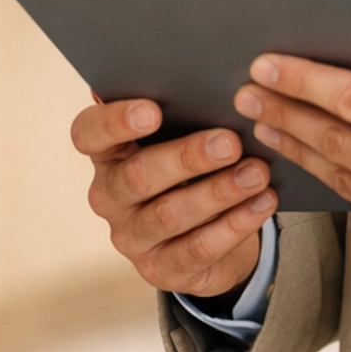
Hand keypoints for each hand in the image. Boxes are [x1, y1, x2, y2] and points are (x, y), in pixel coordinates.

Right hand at [71, 98, 275, 297]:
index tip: (152, 110)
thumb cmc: (190, 166)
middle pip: (138, 177)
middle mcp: (110, 196)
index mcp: (107, 152)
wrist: (207, 230)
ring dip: (218, 193)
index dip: (115, 122)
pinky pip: (198, 249)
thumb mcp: (180, 138)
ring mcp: (132, 237)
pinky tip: (261, 202)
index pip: (89, 134)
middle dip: (187, 158)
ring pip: (170, 215)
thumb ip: (182, 112)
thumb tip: (211, 81)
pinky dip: (235, 225)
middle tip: (230, 142)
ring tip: (257, 173)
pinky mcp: (162, 270)